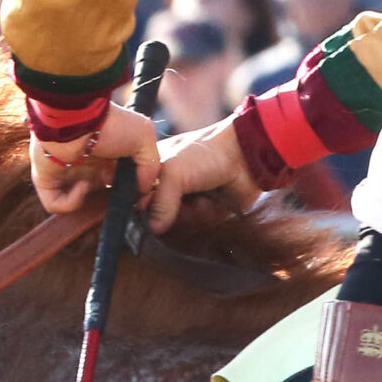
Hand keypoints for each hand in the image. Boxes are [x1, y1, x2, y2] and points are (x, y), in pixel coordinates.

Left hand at [28, 103, 159, 215]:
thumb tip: (143, 188)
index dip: (126, 190)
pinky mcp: (47, 181)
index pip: (116, 182)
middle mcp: (86, 165)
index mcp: (106, 156)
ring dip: (90, 201)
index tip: (134, 192)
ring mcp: (65, 174)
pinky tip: (82, 185)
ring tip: (95, 186)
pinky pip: (56, 204)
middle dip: (108, 201)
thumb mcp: (144, 137)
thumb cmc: (110, 124)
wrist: (74, 117)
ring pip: (77, 203)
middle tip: (115, 197)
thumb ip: (150, 165)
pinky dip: (71, 202)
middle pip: (98, 196)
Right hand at [143, 119, 257, 233]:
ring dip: (190, 213)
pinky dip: (204, 215)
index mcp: (153, 168)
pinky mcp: (204, 209)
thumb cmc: (206, 153)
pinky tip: (212, 202)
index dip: (140, 204)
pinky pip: (196, 224)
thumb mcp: (174, 171)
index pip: (136, 194)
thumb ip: (160, 202)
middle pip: (155, 213)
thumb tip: (153, 228)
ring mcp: (186, 197)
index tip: (148, 206)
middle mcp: (167, 183)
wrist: (246, 156)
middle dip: (169, 211)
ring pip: (176, 221)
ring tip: (202, 199)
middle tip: (181, 201)